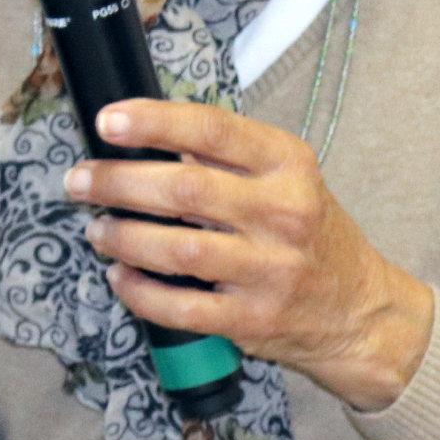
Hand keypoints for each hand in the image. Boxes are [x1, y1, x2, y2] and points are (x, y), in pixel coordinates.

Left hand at [63, 98, 434, 412]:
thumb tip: (151, 135)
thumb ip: (228, 157)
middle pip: (184, 188)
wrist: (359, 310)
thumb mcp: (288, 178)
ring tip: (97, 228)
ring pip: (177, 249)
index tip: (109, 120)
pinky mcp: (253, 319)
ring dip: (123, 236)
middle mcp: (283, 212)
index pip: (212, 129)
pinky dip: (140, 292)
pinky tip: (120, 277)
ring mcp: (269, 269)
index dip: (154, 122)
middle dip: (118, 181)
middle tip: (80, 181)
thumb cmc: (312, 235)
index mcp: (288, 164)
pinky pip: (181, 306)